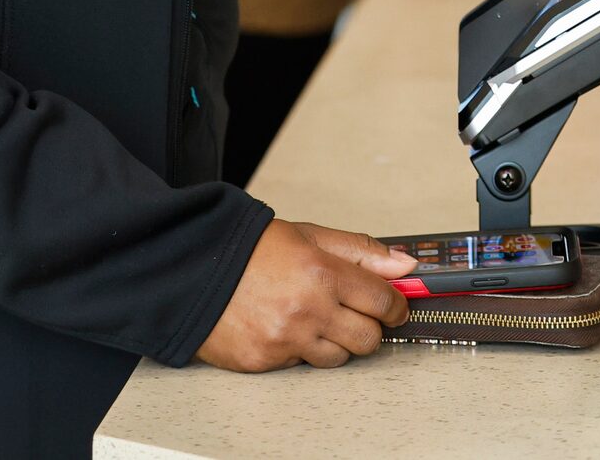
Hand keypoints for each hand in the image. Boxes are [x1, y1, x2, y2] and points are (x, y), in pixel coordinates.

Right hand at [194, 220, 414, 370]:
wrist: (194, 270)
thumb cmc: (252, 250)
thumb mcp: (311, 236)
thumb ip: (362, 252)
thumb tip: (405, 265)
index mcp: (323, 273)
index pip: (383, 301)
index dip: (395, 305)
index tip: (395, 306)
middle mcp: (308, 310)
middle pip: (368, 338)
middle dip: (370, 327)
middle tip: (357, 314)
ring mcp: (286, 340)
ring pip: (338, 358)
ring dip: (336, 342)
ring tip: (316, 318)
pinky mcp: (264, 361)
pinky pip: (301, 364)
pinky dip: (300, 349)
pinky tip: (285, 327)